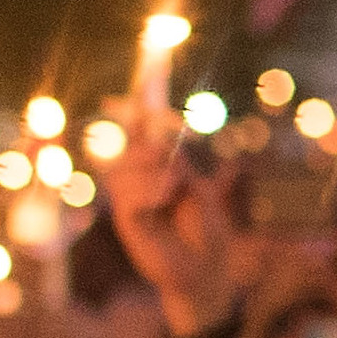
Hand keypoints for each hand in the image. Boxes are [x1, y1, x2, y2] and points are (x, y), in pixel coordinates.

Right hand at [101, 118, 237, 337]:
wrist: (209, 269)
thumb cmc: (207, 228)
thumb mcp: (197, 184)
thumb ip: (175, 156)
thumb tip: (157, 128)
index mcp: (158, 165)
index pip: (141, 127)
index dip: (138, 101)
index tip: (137, 69)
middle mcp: (138, 179)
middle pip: (132, 143)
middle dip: (152, 144)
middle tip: (179, 166)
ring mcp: (129, 199)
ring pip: (127, 167)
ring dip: (155, 170)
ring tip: (176, 187)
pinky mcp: (127, 221)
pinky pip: (128, 194)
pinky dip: (149, 190)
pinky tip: (165, 198)